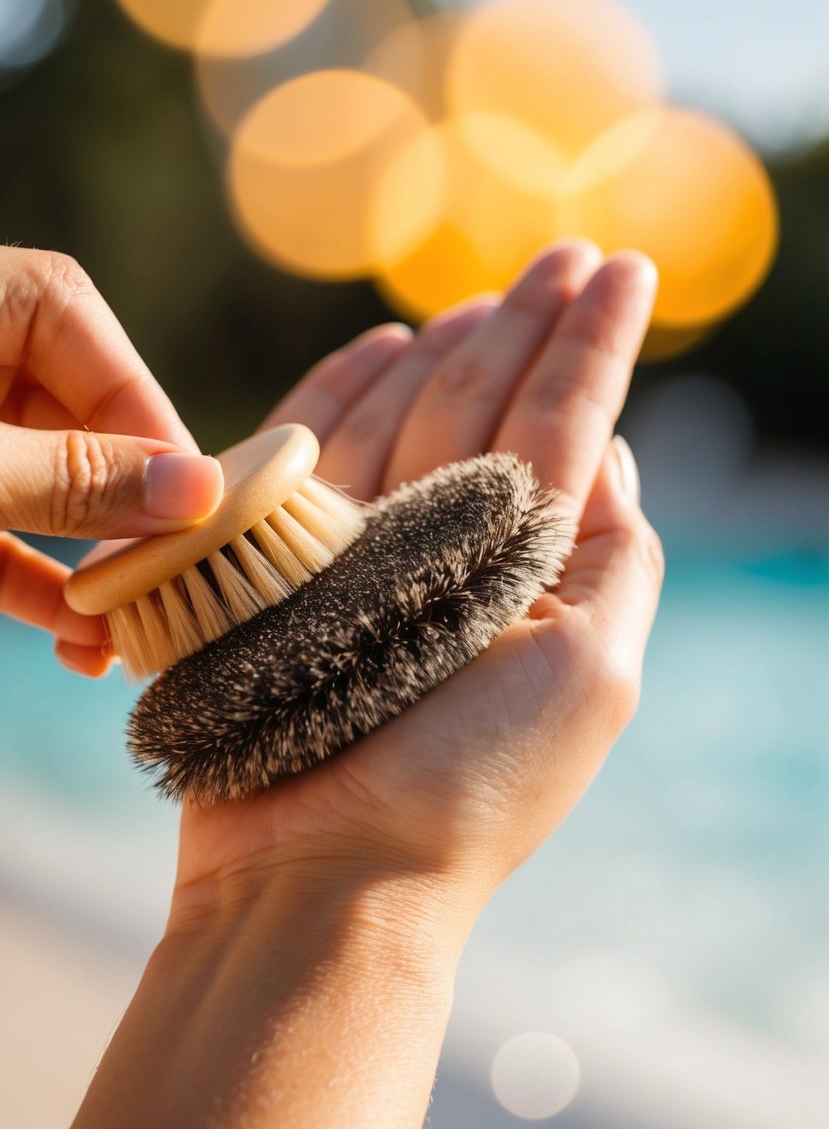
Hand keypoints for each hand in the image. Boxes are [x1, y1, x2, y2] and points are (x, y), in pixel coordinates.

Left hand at [0, 248, 222, 675]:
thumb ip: (71, 478)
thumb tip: (200, 492)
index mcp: (0, 299)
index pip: (113, 363)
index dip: (163, 448)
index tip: (205, 524)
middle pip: (90, 435)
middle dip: (129, 528)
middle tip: (178, 593)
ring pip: (47, 494)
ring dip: (88, 572)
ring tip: (132, 641)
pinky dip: (33, 585)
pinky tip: (80, 645)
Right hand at [172, 242, 662, 925]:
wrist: (327, 874)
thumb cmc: (472, 786)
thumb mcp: (596, 673)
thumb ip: (615, 554)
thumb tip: (611, 453)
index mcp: (532, 575)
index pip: (568, 431)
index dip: (592, 349)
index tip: (620, 271)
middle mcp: (452, 555)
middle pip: (490, 409)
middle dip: (528, 328)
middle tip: (563, 254)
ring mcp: (365, 554)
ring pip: (411, 418)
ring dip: (448, 348)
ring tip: (482, 293)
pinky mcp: (287, 564)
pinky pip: (316, 455)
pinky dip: (343, 395)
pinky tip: (378, 346)